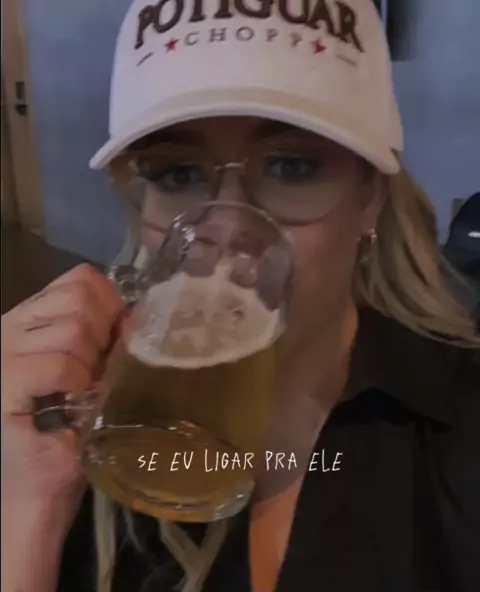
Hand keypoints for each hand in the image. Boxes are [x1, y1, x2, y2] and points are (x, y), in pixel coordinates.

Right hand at [1, 264, 123, 503]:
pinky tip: (71, 404)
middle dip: (103, 336)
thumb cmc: (68, 430)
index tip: (116, 338)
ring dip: (91, 365)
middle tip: (97, 372)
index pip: (81, 279)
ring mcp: (3, 352)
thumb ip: (111, 339)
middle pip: (80, 298)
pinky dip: (77, 384)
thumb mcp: (95, 373)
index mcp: (33, 317)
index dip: (110, 304)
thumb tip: (140, 313)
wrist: (37, 487)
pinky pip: (60, 364)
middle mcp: (12, 325)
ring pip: (72, 329)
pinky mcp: (3, 382)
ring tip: (81, 392)